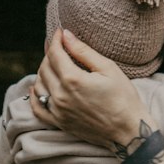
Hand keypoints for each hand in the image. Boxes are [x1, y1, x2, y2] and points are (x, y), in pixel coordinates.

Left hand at [30, 29, 147, 148]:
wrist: (128, 130)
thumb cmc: (123, 98)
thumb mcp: (108, 68)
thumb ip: (83, 51)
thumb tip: (66, 35)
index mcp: (73, 80)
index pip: (55, 54)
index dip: (56, 40)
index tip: (60, 33)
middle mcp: (60, 96)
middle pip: (45, 68)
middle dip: (51, 54)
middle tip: (60, 47)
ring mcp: (58, 111)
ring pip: (39, 85)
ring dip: (43, 72)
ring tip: (54, 65)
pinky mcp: (59, 123)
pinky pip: (38, 108)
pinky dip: (35, 96)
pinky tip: (38, 88)